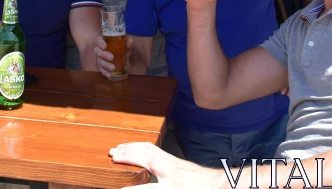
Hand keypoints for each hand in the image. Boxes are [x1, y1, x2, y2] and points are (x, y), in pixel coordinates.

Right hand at [94, 35, 132, 78]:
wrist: (125, 56)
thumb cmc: (123, 47)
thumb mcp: (126, 44)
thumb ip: (128, 42)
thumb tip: (130, 41)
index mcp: (104, 41)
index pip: (99, 40)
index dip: (100, 43)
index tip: (105, 46)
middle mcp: (99, 49)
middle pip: (97, 51)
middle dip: (103, 54)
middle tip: (111, 58)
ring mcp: (99, 59)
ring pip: (99, 61)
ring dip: (105, 65)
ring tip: (113, 68)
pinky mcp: (101, 67)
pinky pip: (101, 70)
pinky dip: (105, 72)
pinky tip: (109, 75)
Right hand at [109, 142, 227, 188]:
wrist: (220, 184)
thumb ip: (153, 188)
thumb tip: (138, 187)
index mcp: (171, 182)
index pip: (146, 187)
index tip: (119, 188)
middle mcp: (170, 169)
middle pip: (144, 157)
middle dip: (126, 154)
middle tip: (111, 153)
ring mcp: (173, 162)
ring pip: (149, 149)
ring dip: (132, 146)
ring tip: (119, 146)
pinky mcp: (175, 160)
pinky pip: (155, 149)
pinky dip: (142, 146)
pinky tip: (138, 147)